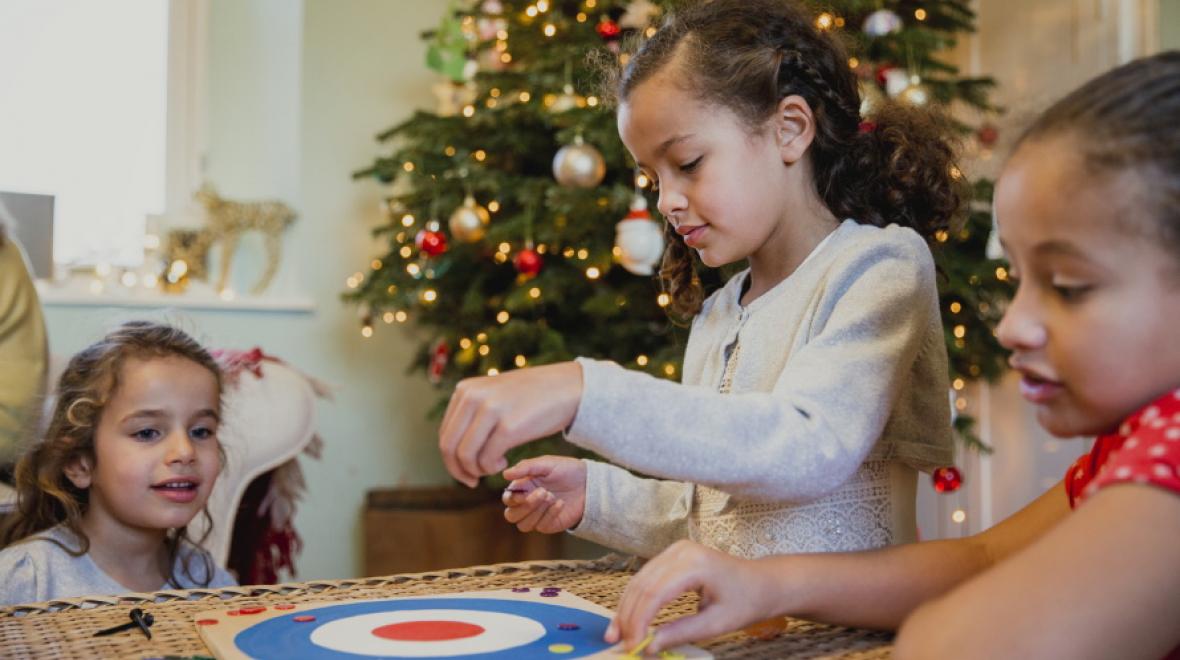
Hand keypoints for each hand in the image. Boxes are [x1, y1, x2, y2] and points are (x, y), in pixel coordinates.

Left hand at [439, 362, 582, 486]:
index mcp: (465, 389)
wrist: (568, 387)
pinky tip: (505, 462)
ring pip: (465, 456)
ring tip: (493, 468)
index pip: (445, 434)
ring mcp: (490, 410)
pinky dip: (492, 468)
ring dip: (477, 470)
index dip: (451, 459)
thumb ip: (472, 412)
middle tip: (472, 481)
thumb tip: (452, 447)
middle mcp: (473, 396)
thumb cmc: (532, 396)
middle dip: (458, 470)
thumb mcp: (494, 394)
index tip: (466, 471)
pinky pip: (487, 459)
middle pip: (449, 446)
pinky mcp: (509, 426)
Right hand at [501, 456, 586, 532]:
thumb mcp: (546, 463)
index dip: (512, 499)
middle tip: (543, 492)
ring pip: (523, 525)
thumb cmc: (566, 469)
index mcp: (522, 488)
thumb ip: (525, 467)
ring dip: (536, 512)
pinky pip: (542, 526)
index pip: (508, 499)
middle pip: (511, 516)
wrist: (588, 482)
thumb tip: (505, 474)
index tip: (524, 492)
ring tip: (551, 496)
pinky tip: (561, 503)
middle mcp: (527, 503)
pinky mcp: (549, 524)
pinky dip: (550, 514)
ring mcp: (537, 516)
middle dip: (525, 506)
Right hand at [606, 541, 774, 653]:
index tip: (633, 646)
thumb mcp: (717, 624)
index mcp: (696, 564)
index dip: (639, 621)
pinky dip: (635, 599)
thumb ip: (681, 633)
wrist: (763, 582)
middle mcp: (681, 551)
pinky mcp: (672, 555)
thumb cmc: (746, 601)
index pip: (655, 593)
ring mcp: (675, 550)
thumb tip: (649, 647)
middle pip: (642, 585)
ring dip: (626, 608)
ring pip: (639, 580)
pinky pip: (646, 577)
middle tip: (620, 644)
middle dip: (628, 616)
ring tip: (617, 635)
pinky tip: (628, 619)